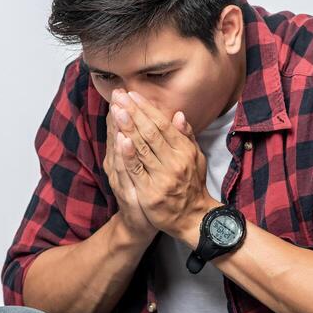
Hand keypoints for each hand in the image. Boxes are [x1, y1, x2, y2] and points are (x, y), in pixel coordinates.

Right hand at [103, 98, 158, 243]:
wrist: (140, 224)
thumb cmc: (146, 191)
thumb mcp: (145, 165)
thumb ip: (146, 143)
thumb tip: (146, 120)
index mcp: (122, 157)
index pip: (120, 129)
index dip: (122, 110)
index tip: (122, 91)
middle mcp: (117, 165)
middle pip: (116, 135)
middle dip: (118, 113)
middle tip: (117, 93)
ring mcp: (120, 178)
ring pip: (117, 150)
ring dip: (117, 129)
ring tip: (118, 109)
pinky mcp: (125, 191)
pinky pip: (124, 170)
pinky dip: (123, 155)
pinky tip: (123, 141)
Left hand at [110, 88, 220, 241]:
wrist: (192, 218)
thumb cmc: (192, 185)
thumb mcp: (195, 159)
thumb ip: (186, 137)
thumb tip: (178, 114)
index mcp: (184, 151)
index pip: (163, 125)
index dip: (147, 109)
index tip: (133, 95)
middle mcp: (174, 162)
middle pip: (151, 132)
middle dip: (134, 112)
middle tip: (119, 95)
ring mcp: (162, 177)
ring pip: (142, 148)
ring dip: (128, 127)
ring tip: (116, 109)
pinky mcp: (150, 192)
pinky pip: (137, 170)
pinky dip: (128, 154)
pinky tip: (120, 139)